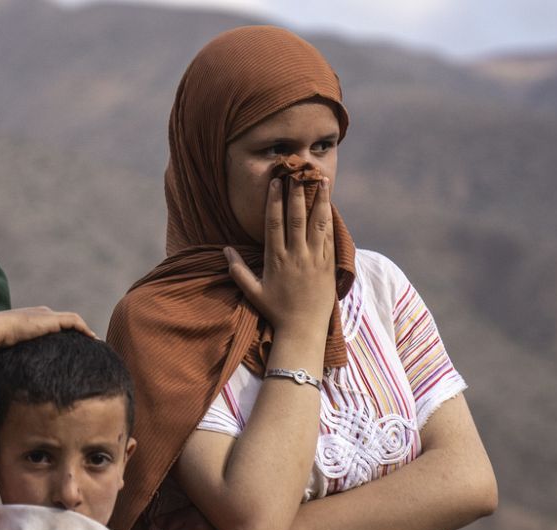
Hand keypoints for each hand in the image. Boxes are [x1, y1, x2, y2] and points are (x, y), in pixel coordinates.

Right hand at [0, 306, 95, 347]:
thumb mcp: (13, 344)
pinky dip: (84, 329)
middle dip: (79, 330)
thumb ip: (19, 350)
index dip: (67, 332)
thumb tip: (15, 368)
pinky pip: (74, 322)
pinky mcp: (52, 319)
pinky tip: (91, 338)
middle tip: (90, 343)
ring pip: (73, 319)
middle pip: (67, 319)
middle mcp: (43, 313)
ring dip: (85, 330)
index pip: (56, 322)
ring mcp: (48, 314)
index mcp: (34, 317)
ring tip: (95, 342)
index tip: (75, 343)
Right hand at [225, 176, 335, 335]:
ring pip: (318, 224)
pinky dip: (330, 220)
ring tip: (322, 181)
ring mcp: (315, 260)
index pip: (275, 223)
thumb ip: (238, 270)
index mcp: (276, 259)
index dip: (275, 200)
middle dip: (298, 193)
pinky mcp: (329, 266)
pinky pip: (331, 238)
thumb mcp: (253, 291)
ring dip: (320, 200)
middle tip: (299, 172)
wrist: (303, 329)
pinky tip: (330, 207)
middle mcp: (296, 256)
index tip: (277, 182)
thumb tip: (225, 250)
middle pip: (297, 217)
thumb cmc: (276, 310)